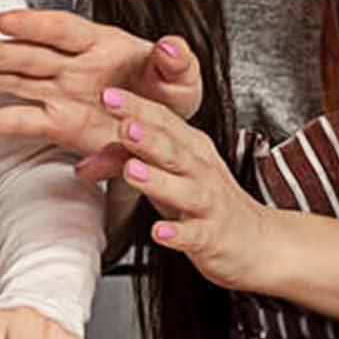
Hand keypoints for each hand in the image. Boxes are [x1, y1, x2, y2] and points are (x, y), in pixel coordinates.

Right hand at [0, 11, 201, 178]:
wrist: (170, 131)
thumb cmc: (171, 94)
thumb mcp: (185, 78)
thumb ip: (178, 62)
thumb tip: (170, 45)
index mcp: (104, 44)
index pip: (63, 29)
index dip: (33, 23)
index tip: (4, 21)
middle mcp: (75, 65)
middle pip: (30, 53)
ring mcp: (63, 92)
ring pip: (19, 81)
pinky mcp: (59, 123)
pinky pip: (24, 120)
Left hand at [0, 86, 276, 293]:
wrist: (256, 242)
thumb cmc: (204, 200)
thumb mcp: (166, 174)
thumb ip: (126, 161)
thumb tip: (82, 162)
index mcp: (189, 147)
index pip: (162, 120)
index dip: (136, 107)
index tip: (107, 96)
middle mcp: (200, 170)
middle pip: (173, 148)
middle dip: (147, 136)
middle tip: (124, 125)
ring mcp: (208, 203)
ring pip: (184, 189)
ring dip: (158, 179)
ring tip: (133, 171)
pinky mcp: (212, 236)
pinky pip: (194, 234)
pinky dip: (177, 233)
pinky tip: (159, 232)